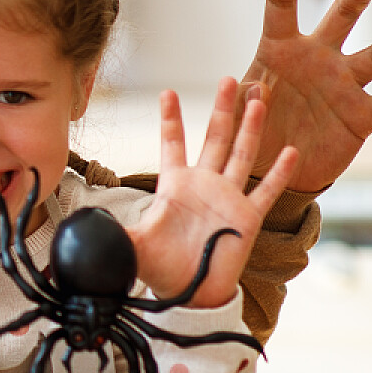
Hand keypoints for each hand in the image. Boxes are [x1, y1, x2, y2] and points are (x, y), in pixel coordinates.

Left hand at [130, 78, 298, 305]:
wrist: (188, 294)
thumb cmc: (160, 268)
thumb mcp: (131, 246)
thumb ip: (110, 233)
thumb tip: (80, 228)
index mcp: (175, 186)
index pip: (172, 144)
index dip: (170, 119)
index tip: (167, 92)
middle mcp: (204, 185)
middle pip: (214, 138)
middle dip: (222, 109)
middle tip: (229, 78)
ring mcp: (228, 198)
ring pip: (242, 155)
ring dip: (251, 128)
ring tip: (260, 98)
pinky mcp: (247, 217)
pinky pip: (266, 191)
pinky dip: (279, 172)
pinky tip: (291, 150)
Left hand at [240, 0, 371, 190]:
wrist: (275, 166)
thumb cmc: (253, 127)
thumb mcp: (238, 114)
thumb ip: (242, 101)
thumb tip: (256, 87)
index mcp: (280, 49)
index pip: (280, 12)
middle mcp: (319, 57)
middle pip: (341, 18)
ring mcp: (346, 83)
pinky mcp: (365, 114)